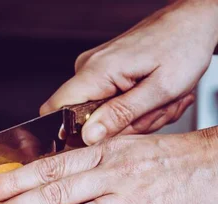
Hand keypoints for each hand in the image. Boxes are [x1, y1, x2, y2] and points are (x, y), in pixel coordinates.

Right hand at [41, 0, 217, 144]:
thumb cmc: (183, 45)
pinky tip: (152, 98)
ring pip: (101, 116)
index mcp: (96, 72)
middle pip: (85, 121)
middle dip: (122, 126)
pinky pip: (109, 105)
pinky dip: (133, 108)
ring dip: (134, 118)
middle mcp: (88, 70)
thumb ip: (121, 116)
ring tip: (159, 102)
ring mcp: (95, 72)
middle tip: (152, 113)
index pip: (56, 112)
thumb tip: (88, 137)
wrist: (193, 21)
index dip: (73, 134)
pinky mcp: (104, 75)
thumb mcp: (160, 90)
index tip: (106, 137)